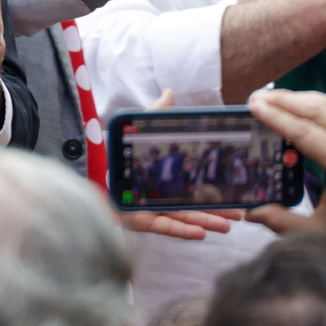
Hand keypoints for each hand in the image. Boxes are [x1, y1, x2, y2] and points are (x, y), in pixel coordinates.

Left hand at [117, 90, 244, 239]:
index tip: (235, 194)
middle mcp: (157, 196)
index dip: (212, 191)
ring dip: (206, 221)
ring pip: (182, 218)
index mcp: (161, 179)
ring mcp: (148, 209)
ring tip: (228, 225)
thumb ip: (155, 113)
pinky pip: (162, 226)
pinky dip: (182, 231)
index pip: (191, 186)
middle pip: (191, 206)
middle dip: (216, 211)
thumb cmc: (112, 149)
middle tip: (240, 213)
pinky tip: (202, 233)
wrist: (85, 163)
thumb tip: (170, 92)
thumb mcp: (138, 129)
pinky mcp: (137, 220)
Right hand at [246, 89, 325, 258]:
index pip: (302, 130)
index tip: (253, 107)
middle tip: (256, 98)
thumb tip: (251, 213)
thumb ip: (283, 221)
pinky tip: (305, 105)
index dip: (275, 117)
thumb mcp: (323, 232)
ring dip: (301, 97)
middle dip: (283, 100)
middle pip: (315, 110)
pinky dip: (321, 103)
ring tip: (276, 97)